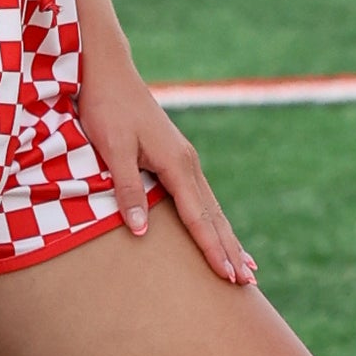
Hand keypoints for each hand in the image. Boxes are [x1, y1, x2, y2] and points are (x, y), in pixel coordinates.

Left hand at [71, 41, 258, 287]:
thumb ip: (127, 188)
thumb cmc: (107, 108)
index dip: (213, 249)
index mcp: (176, 162)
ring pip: (212, 207)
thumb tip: (141, 230)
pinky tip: (218, 230)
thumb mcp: (112, 148)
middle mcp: (187, 162)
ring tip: (246, 266)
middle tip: (248, 284)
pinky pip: (201, 197)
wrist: (109, 71)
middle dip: (230, 250)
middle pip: (214, 216)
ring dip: (228, 238)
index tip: (228, 277)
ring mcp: (184, 159)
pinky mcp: (176, 157)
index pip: (199, 217)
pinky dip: (214, 220)